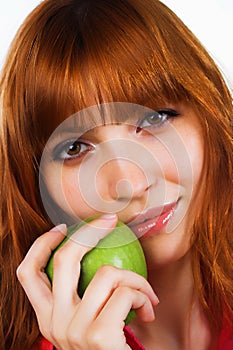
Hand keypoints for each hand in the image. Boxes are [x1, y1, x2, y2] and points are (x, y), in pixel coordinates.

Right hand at [17, 215, 158, 349]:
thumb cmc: (111, 348)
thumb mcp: (87, 324)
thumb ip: (83, 297)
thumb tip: (96, 254)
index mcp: (47, 318)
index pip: (28, 273)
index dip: (41, 244)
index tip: (62, 228)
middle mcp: (54, 323)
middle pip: (62, 260)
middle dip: (89, 232)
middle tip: (109, 222)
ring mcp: (73, 329)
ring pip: (106, 273)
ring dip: (135, 277)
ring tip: (146, 293)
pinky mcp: (98, 335)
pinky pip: (126, 292)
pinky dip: (143, 294)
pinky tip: (148, 310)